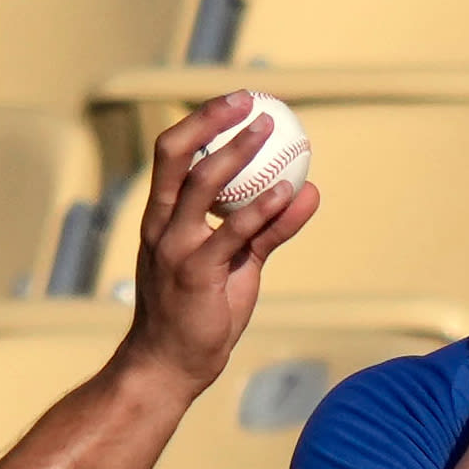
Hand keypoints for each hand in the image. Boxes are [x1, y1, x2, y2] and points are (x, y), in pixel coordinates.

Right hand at [110, 92, 318, 393]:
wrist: (169, 366)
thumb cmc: (199, 313)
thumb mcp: (238, 263)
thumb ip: (269, 227)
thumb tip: (308, 190)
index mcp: (162, 218)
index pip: (172, 154)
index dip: (202, 121)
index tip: (238, 102)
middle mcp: (161, 226)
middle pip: (175, 154)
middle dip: (209, 120)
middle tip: (249, 103)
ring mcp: (174, 248)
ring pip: (201, 185)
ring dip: (236, 152)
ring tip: (269, 131)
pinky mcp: (195, 275)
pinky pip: (232, 233)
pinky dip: (260, 208)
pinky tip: (286, 191)